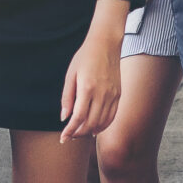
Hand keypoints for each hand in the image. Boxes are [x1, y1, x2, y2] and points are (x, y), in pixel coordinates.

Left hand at [60, 1, 130, 139]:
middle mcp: (102, 94)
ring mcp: (112, 95)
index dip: (70, 131)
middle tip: (70, 136)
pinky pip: (112, 116)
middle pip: (91, 124)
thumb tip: (64, 118)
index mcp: (87, 88)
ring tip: (80, 133)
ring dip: (90, 131)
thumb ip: (67, 97)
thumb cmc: (85, 57)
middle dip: (79, 134)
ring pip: (102, 122)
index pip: (78, 118)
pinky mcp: (118, 95)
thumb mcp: (70, 75)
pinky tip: (94, 128)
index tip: (63, 138)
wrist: (106, 44)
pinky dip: (103, 125)